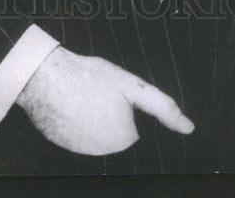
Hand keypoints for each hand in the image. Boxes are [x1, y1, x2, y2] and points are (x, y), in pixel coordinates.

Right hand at [16, 46, 193, 155]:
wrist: (45, 78)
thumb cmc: (90, 78)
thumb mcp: (131, 85)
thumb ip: (162, 107)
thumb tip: (189, 127)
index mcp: (127, 140)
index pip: (140, 135)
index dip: (134, 117)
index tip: (120, 103)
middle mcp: (106, 155)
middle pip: (120, 138)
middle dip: (116, 119)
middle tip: (103, 97)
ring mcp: (84, 155)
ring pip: (100, 139)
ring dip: (98, 124)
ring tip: (88, 101)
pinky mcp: (66, 150)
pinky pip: (81, 140)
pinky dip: (81, 127)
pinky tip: (76, 108)